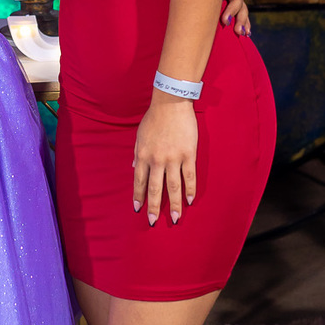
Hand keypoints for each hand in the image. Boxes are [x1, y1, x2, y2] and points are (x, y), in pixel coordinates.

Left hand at [133, 96, 197, 225]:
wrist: (171, 103)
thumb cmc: (154, 118)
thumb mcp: (139, 136)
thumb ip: (137, 153)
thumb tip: (134, 168)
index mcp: (143, 156)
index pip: (140, 181)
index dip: (139, 196)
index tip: (138, 209)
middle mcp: (157, 160)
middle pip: (156, 189)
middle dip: (154, 207)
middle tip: (153, 222)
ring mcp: (173, 158)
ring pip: (174, 187)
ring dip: (175, 204)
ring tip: (176, 219)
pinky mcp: (188, 154)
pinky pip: (189, 176)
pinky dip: (190, 190)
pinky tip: (190, 201)